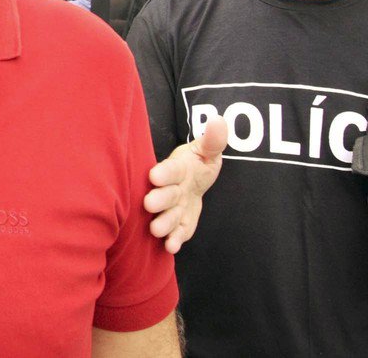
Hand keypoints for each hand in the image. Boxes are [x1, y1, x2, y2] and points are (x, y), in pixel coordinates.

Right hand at [144, 117, 226, 253]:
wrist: (195, 182)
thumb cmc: (198, 164)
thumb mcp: (207, 150)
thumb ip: (213, 140)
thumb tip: (218, 121)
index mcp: (177, 168)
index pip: (170, 170)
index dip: (164, 173)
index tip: (154, 175)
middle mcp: (172, 189)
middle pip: (165, 194)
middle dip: (158, 200)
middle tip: (149, 204)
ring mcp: (175, 207)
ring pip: (168, 215)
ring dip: (162, 222)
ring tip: (156, 230)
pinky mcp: (181, 223)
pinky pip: (178, 232)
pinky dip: (174, 239)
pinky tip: (171, 247)